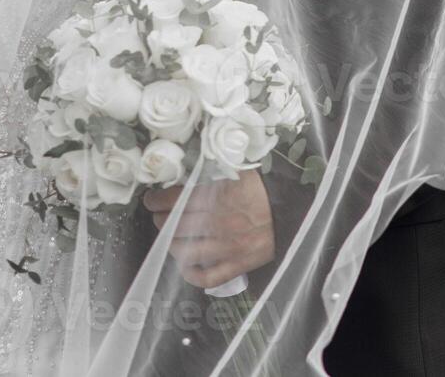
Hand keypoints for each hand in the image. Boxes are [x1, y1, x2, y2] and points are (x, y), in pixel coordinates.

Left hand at [142, 169, 275, 289]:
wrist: (293, 210)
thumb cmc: (263, 189)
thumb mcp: (238, 170)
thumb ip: (213, 169)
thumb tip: (186, 167)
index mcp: (218, 197)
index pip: (174, 200)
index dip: (156, 201)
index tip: (151, 201)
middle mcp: (219, 223)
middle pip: (175, 226)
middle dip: (162, 221)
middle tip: (160, 217)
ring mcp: (228, 247)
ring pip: (185, 251)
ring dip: (171, 245)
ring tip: (171, 239)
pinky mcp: (238, 264)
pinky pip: (209, 277)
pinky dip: (193, 275)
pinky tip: (186, 266)